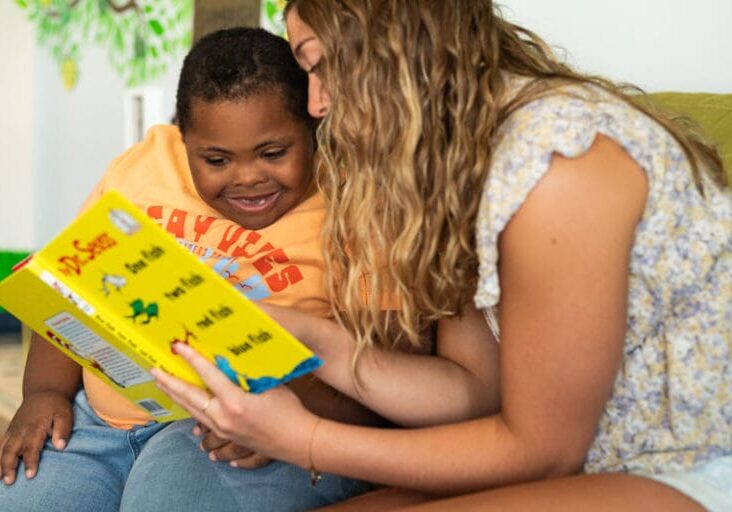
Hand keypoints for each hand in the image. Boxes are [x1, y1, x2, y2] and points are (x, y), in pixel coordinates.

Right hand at [0, 391, 73, 484]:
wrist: (44, 392)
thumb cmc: (56, 406)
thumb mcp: (65, 414)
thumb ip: (63, 429)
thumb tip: (60, 446)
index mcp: (35, 427)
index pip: (31, 447)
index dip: (30, 461)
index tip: (30, 475)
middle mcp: (21, 430)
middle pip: (11, 450)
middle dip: (9, 466)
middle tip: (10, 482)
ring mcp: (13, 431)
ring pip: (2, 448)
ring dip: (0, 464)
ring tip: (0, 479)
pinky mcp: (9, 431)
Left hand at [152, 342, 318, 468]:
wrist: (298, 440)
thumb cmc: (289, 410)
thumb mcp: (271, 385)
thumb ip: (249, 374)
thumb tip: (233, 359)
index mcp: (235, 401)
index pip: (208, 375)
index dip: (192, 359)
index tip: (178, 347)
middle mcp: (224, 417)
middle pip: (191, 396)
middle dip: (171, 381)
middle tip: (155, 369)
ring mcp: (223, 429)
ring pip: (193, 410)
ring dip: (176, 396)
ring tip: (163, 384)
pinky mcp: (227, 437)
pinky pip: (202, 423)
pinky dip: (191, 413)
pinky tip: (185, 410)